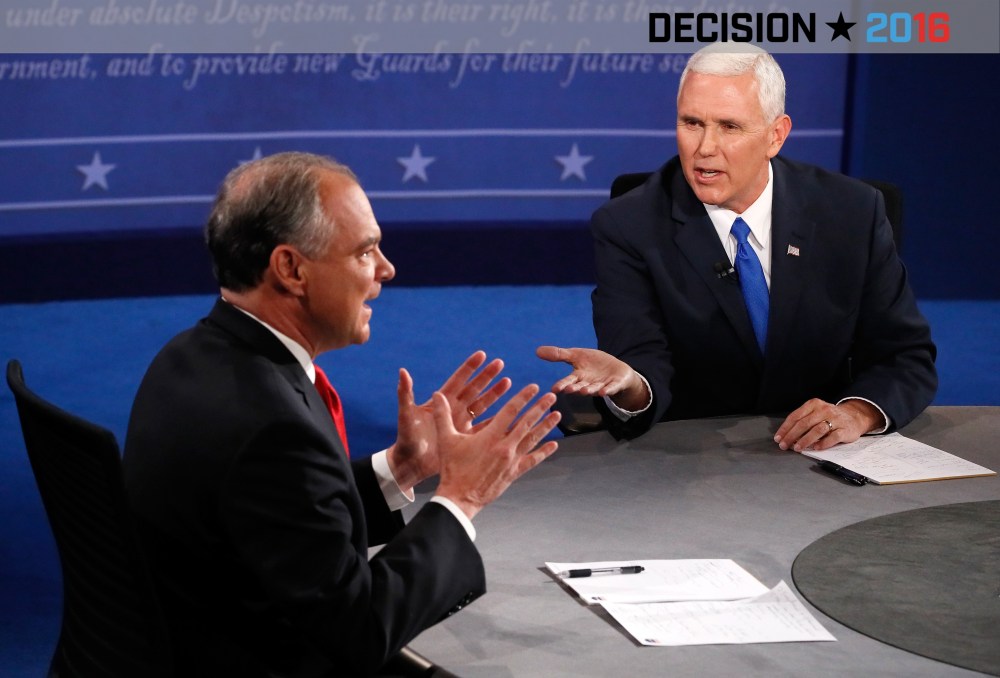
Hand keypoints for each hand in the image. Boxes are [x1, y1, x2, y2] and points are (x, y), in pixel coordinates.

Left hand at [388, 351, 510, 491]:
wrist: (411, 463)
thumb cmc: (406, 438)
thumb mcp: (406, 414)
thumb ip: (405, 393)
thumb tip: (402, 371)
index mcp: (441, 401)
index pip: (458, 380)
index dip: (470, 367)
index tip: (482, 354)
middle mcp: (453, 409)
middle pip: (473, 388)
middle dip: (487, 376)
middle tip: (500, 363)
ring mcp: (461, 423)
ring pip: (482, 404)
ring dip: (494, 394)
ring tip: (507, 381)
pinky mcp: (465, 438)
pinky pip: (484, 427)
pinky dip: (496, 421)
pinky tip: (508, 414)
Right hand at [432, 384, 559, 519]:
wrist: (459, 498)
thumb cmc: (452, 469)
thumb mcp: (446, 440)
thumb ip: (442, 415)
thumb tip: (436, 395)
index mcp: (490, 436)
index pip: (510, 411)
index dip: (523, 397)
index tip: (534, 387)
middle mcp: (505, 447)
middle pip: (526, 423)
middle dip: (540, 408)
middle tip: (551, 396)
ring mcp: (511, 461)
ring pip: (532, 439)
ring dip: (545, 426)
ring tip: (557, 414)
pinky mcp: (513, 473)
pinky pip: (532, 460)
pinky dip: (543, 452)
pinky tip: (554, 445)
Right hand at [536, 345, 648, 410]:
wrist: (616, 370)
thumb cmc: (593, 364)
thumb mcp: (576, 355)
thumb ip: (559, 355)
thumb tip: (537, 351)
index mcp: (578, 377)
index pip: (568, 381)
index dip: (562, 385)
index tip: (554, 389)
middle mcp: (588, 383)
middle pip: (580, 386)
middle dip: (574, 388)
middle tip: (568, 390)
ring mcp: (601, 385)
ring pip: (594, 388)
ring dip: (589, 390)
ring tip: (583, 391)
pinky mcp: (615, 385)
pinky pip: (611, 388)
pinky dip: (607, 390)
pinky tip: (603, 392)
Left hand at [774, 399, 883, 451]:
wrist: (854, 416)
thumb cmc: (830, 417)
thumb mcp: (815, 413)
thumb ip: (803, 421)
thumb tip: (787, 436)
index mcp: (814, 404)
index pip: (795, 416)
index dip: (785, 428)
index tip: (778, 438)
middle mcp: (824, 410)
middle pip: (804, 423)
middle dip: (792, 436)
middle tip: (784, 445)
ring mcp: (835, 420)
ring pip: (817, 430)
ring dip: (805, 440)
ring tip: (797, 448)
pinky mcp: (845, 430)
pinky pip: (833, 437)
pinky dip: (823, 443)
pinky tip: (816, 448)